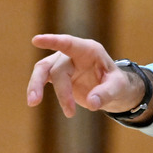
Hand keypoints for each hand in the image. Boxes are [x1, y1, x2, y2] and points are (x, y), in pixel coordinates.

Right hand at [27, 34, 144, 116]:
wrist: (112, 90)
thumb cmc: (117, 83)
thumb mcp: (119, 87)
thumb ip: (106, 94)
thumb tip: (92, 103)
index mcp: (90, 51)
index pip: (69, 43)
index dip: (53, 41)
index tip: (36, 40)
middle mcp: (73, 54)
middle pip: (58, 69)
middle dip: (63, 91)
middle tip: (70, 112)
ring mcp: (63, 63)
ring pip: (43, 70)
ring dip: (36, 86)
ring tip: (33, 103)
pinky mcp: (57, 74)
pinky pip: (41, 79)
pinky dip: (36, 89)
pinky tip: (33, 102)